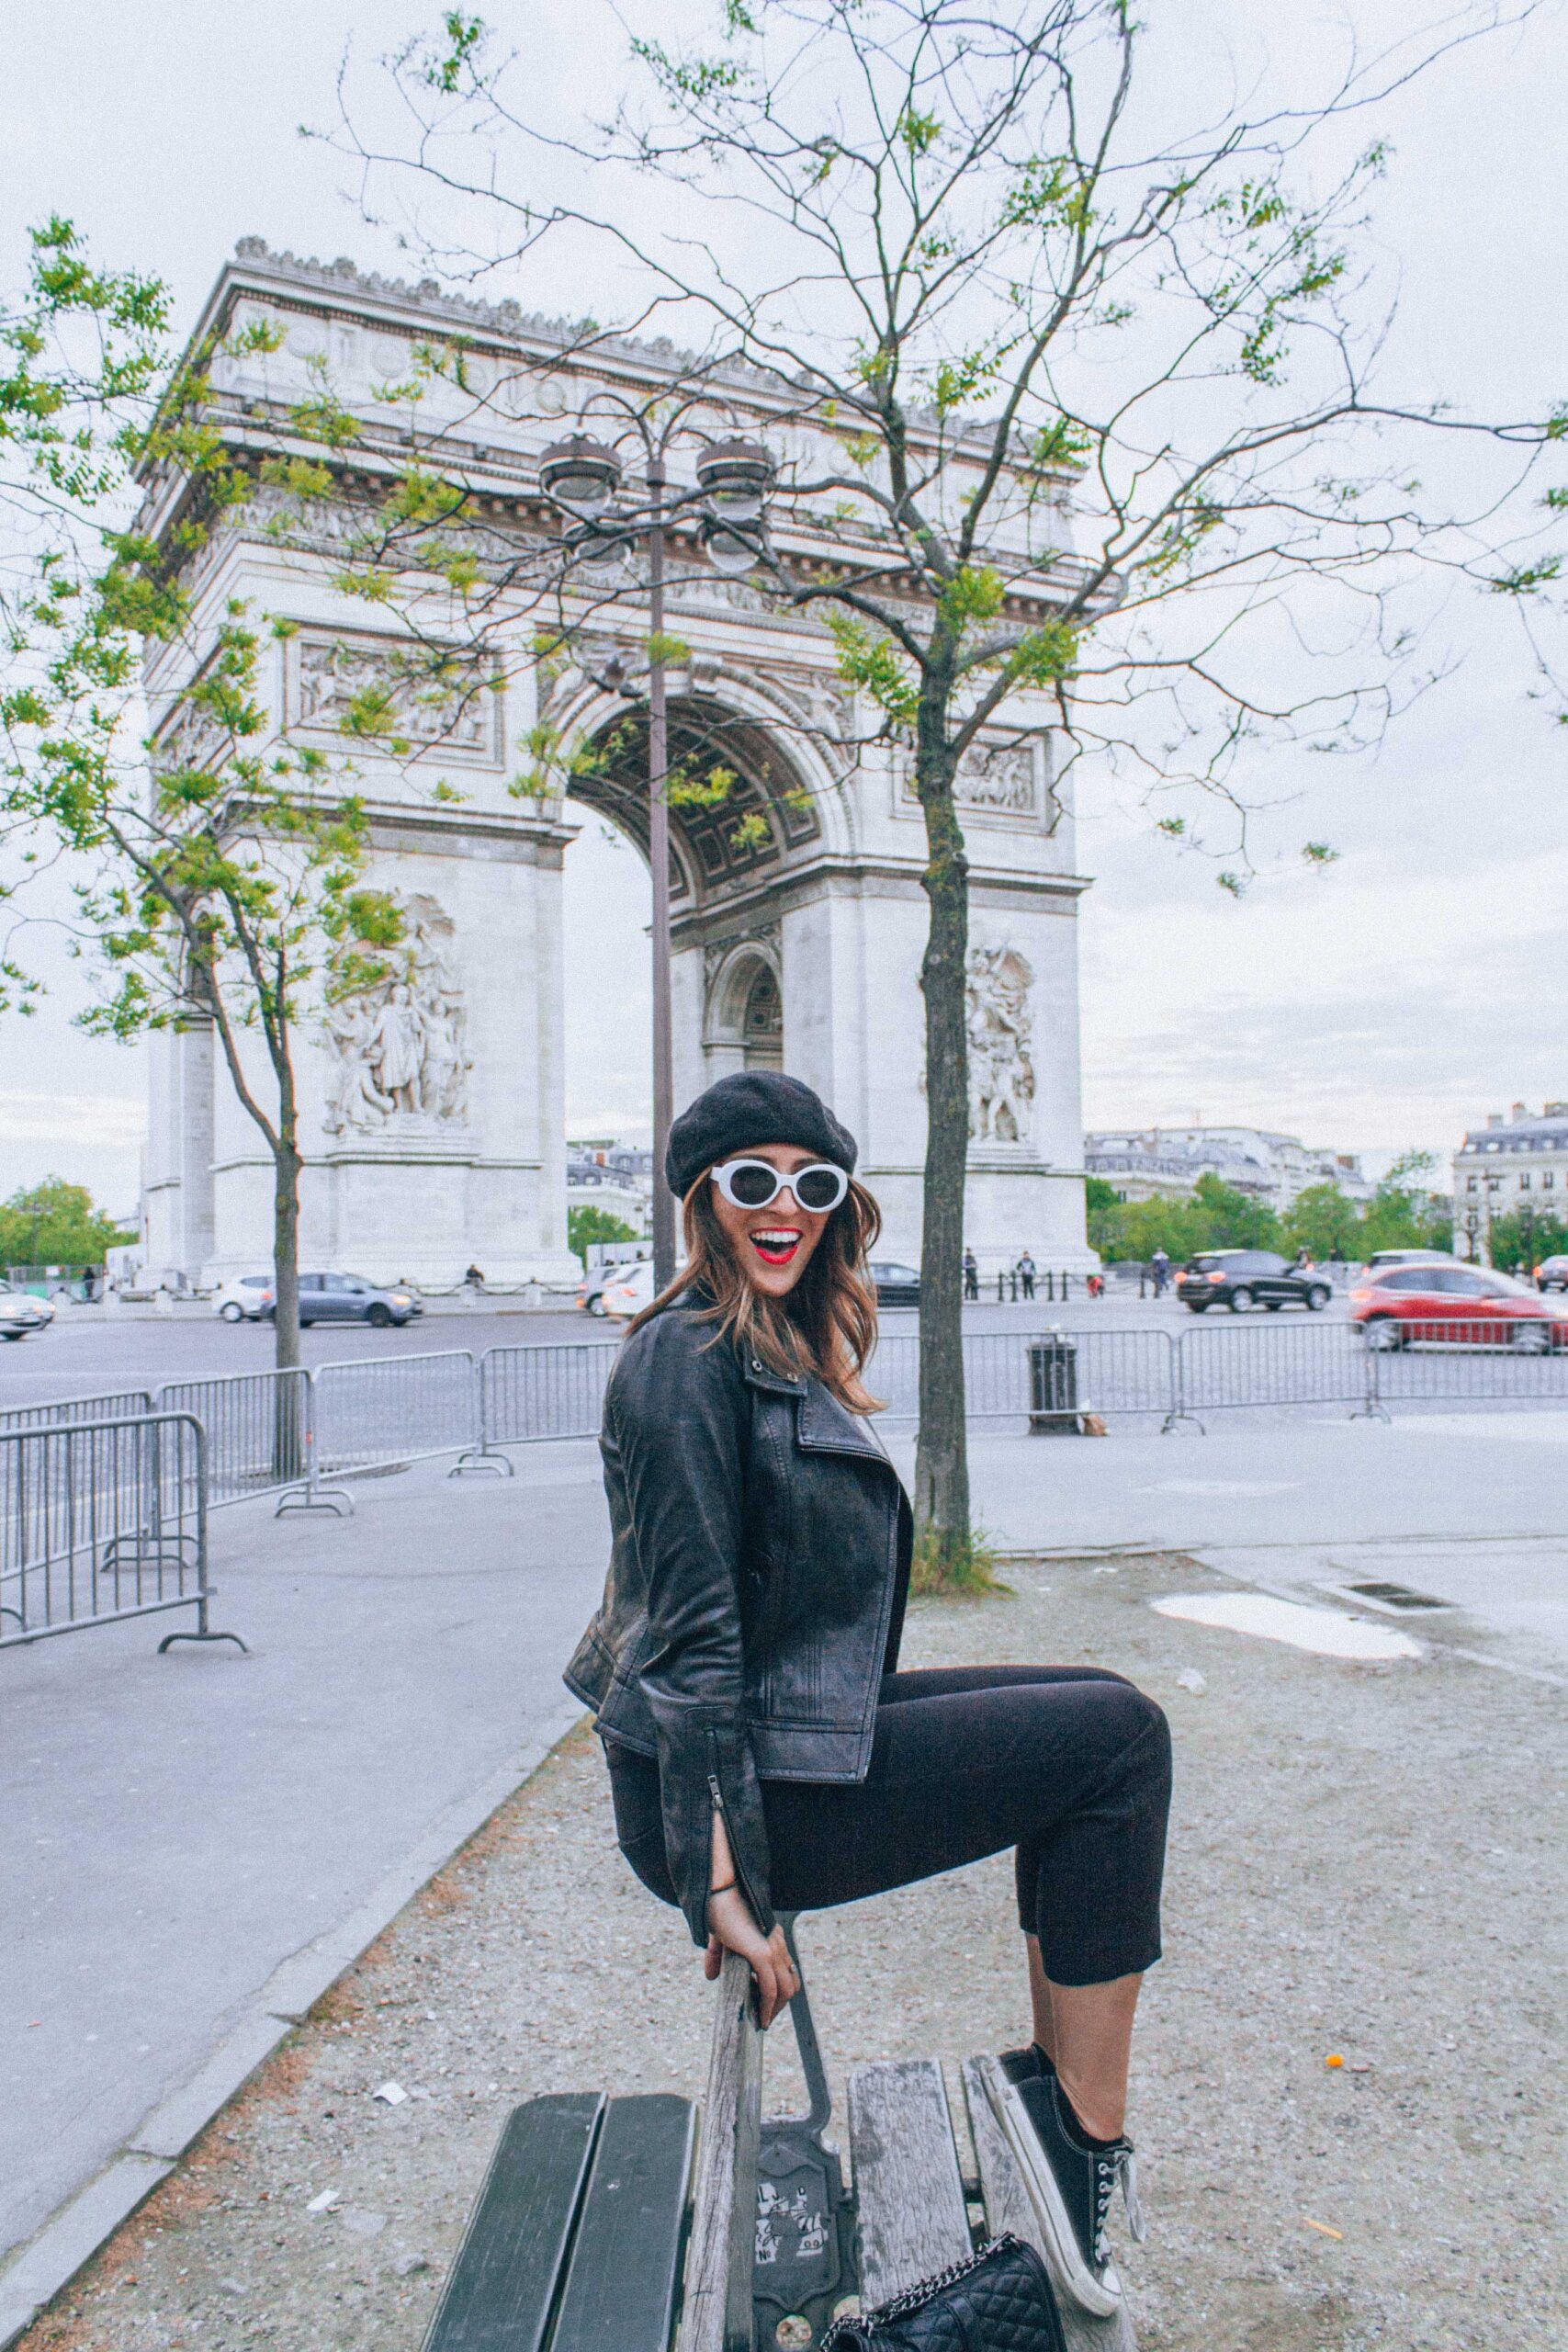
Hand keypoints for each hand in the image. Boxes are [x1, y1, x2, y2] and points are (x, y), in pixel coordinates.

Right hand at [703, 1886, 799, 2027]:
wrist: (720, 1891)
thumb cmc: (719, 1908)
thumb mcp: (720, 1937)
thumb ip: (717, 1956)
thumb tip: (710, 1976)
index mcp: (772, 1938)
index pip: (787, 1970)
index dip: (779, 1990)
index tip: (766, 2005)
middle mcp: (778, 1944)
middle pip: (792, 1982)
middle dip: (780, 2004)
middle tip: (764, 2017)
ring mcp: (772, 1950)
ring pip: (786, 1990)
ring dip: (776, 2009)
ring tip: (763, 2021)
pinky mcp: (762, 1954)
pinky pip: (771, 1989)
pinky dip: (768, 2007)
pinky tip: (760, 2017)